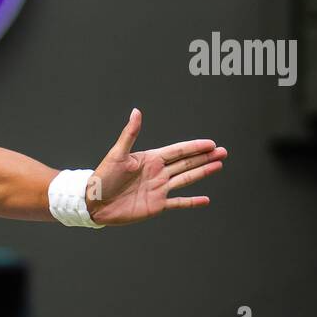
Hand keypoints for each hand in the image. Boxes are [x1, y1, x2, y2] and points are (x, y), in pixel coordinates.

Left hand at [84, 109, 226, 225]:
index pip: (178, 151)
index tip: (211, 143)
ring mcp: (158, 189)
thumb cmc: (103, 177)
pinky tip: (205, 199)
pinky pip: (179, 203)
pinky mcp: (156, 205)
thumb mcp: (117, 154)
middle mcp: (157, 173)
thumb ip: (130, 134)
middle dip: (205, 157)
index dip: (194, 147)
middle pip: (187, 163)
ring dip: (203, 172)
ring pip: (186, 179)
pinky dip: (192, 202)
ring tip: (219, 165)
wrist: (94, 202)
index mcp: (150, 159)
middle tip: (223, 151)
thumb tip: (136, 112)